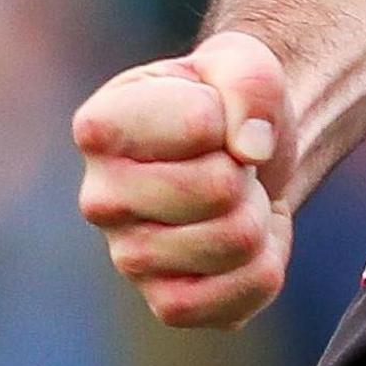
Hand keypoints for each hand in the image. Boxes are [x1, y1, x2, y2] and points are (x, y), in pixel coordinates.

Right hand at [72, 29, 296, 328]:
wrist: (238, 153)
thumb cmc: (227, 102)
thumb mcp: (244, 63)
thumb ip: (250, 84)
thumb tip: (250, 151)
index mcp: (101, 127)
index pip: (201, 125)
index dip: (232, 113)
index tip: (215, 114)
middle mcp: (99, 199)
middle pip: (218, 190)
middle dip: (248, 170)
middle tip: (230, 163)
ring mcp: (128, 258)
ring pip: (235, 241)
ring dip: (259, 214)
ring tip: (235, 197)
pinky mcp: (167, 303)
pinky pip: (238, 297)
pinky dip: (265, 265)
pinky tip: (245, 242)